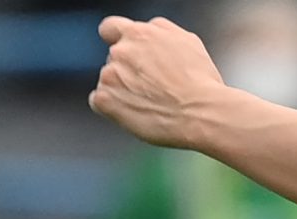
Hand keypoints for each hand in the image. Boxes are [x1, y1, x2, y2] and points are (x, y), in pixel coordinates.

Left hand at [90, 15, 230, 148]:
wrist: (197, 112)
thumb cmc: (198, 80)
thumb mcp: (186, 41)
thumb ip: (160, 32)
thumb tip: (150, 32)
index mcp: (139, 33)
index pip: (110, 28)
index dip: (116, 38)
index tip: (121, 48)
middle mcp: (120, 51)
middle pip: (113, 58)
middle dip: (126, 68)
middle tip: (150, 85)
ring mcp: (109, 75)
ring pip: (106, 80)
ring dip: (119, 88)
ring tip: (146, 100)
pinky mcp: (104, 100)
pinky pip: (98, 101)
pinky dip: (110, 107)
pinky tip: (131, 111)